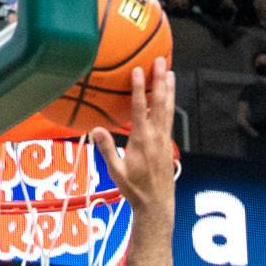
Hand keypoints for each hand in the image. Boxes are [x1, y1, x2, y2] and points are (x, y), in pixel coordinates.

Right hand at [92, 60, 176, 221]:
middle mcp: (156, 137)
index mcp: (141, 140)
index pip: (140, 108)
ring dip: (169, 89)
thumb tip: (94, 130)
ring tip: (171, 72)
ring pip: (168, 109)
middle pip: (159, 102)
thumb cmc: (134, 190)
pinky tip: (170, 97)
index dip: (139, 87)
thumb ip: (106, 149)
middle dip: (160, 80)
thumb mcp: (116, 172)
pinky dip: (170, 104)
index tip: (138, 70)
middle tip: (162, 61)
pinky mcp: (168, 145)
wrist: (156, 205)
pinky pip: (169, 119)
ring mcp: (164, 140)